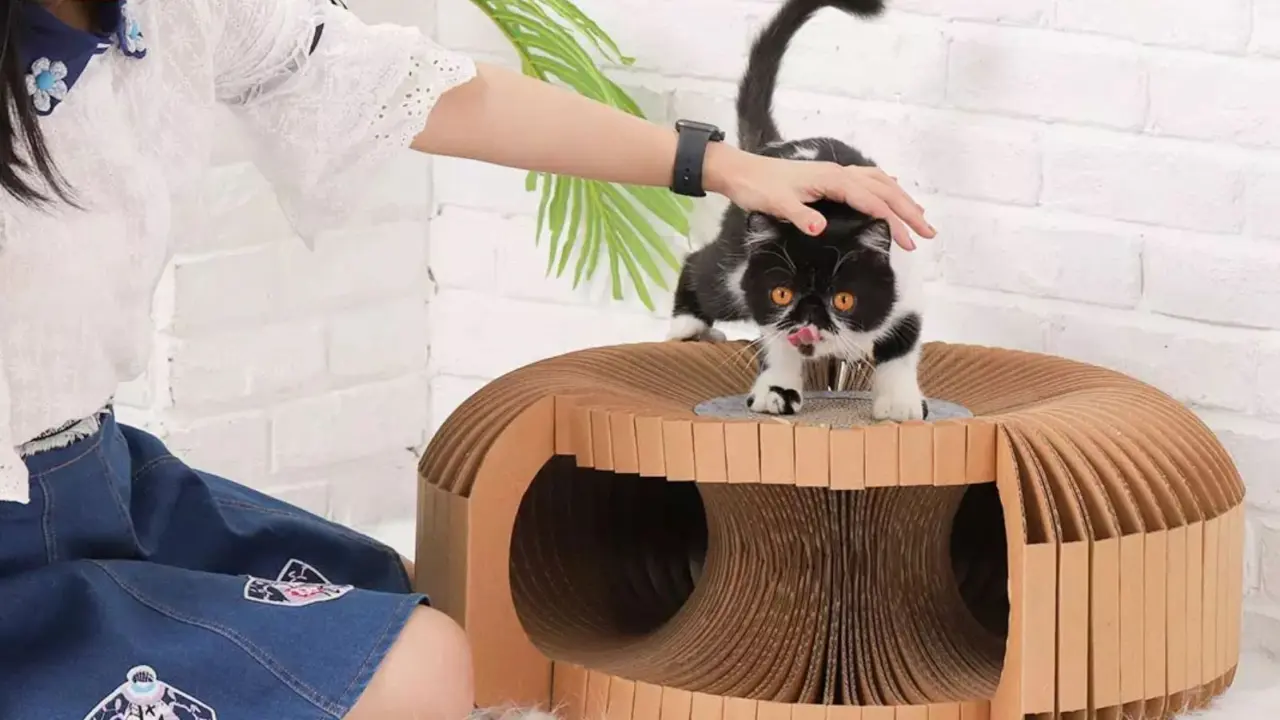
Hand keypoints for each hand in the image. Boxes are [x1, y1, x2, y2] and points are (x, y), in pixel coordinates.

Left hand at [704, 144, 934, 249]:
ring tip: (919, 217)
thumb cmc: (758, 187)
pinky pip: (866, 179)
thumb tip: (819, 228)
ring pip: (879, 182)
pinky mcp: (829, 178)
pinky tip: (891, 191)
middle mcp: (839, 173)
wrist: (741, 171)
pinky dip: (884, 187)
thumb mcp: (777, 204)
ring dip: (901, 199)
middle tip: (928, 233)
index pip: (872, 201)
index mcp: (832, 180)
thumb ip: (800, 216)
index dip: (893, 220)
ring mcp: (835, 174)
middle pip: (884, 190)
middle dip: (908, 211)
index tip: (909, 240)